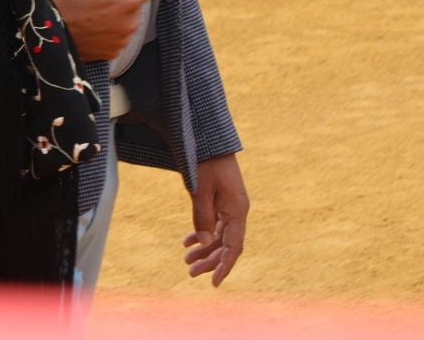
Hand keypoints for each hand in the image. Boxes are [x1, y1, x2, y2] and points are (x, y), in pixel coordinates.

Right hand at [45, 0, 159, 62]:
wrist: (44, 28)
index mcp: (128, 0)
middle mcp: (131, 23)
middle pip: (139, 3)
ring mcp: (122, 40)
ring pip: (129, 20)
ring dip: (118, 13)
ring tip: (93, 11)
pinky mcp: (112, 52)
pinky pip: (119, 36)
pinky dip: (110, 29)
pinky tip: (91, 25)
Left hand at [184, 153, 248, 285]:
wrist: (209, 139)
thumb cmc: (205, 162)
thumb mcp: (200, 190)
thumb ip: (202, 217)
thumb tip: (206, 244)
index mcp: (237, 211)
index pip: (234, 247)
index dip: (224, 266)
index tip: (213, 282)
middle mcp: (237, 212)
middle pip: (227, 245)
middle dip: (210, 260)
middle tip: (190, 272)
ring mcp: (230, 207)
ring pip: (220, 236)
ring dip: (205, 249)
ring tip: (186, 259)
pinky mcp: (222, 201)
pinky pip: (215, 224)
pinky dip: (203, 233)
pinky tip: (188, 241)